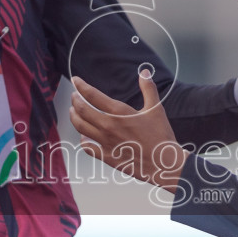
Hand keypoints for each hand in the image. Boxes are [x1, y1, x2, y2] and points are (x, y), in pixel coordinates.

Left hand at [69, 71, 185, 190]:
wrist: (164, 163)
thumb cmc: (161, 136)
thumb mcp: (156, 109)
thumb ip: (148, 89)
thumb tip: (145, 72)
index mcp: (119, 112)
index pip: (92, 95)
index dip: (81, 86)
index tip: (76, 80)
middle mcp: (109, 126)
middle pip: (82, 109)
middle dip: (75, 100)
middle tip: (74, 95)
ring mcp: (106, 142)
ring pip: (81, 127)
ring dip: (74, 117)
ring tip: (73, 111)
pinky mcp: (107, 156)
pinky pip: (87, 147)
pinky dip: (83, 140)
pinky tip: (84, 136)